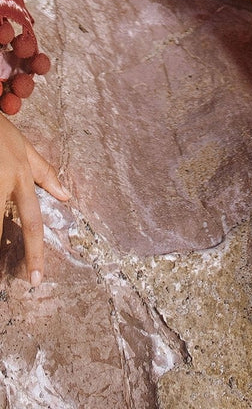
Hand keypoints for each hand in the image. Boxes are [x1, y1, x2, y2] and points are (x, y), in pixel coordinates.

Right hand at [0, 114, 70, 285]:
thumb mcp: (24, 147)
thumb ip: (45, 173)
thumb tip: (67, 196)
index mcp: (19, 178)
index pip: (32, 221)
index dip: (34, 252)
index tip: (35, 279)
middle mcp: (1, 183)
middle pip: (0, 228)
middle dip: (1, 256)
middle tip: (12, 281)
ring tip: (0, 266)